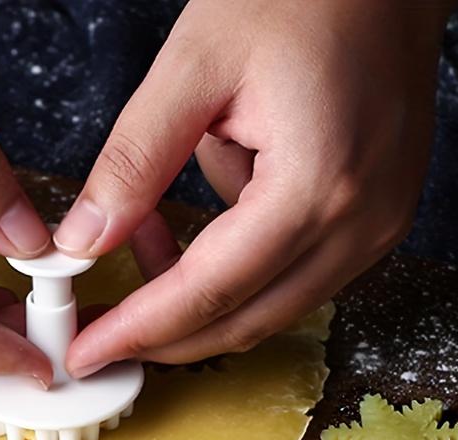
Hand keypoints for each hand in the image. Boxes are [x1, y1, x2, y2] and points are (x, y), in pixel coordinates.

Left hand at [54, 0, 452, 376]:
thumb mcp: (192, 68)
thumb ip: (133, 163)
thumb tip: (85, 241)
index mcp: (315, 187)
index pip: (208, 292)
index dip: (139, 331)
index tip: (87, 352)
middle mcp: (357, 226)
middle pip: (241, 322)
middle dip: (162, 337)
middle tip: (101, 330)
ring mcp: (372, 232)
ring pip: (264, 311)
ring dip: (193, 300)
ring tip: (141, 237)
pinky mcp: (368, 227)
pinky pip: (287, 282)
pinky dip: (230, 276)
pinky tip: (196, 231)